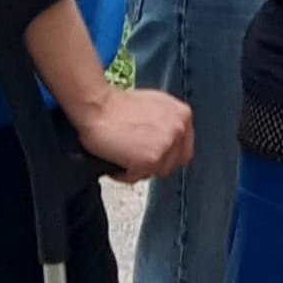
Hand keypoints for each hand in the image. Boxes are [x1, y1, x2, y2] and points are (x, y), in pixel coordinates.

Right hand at [74, 86, 193, 183]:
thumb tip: (164, 137)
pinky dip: (125, 175)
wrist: (98, 107)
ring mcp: (168, 144)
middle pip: (173, 163)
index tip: (153, 156)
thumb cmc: (117, 105)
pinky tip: (116, 162)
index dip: (167, 155)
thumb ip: (166, 121)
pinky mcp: (153, 159)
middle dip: (153, 164)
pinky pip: (140, 177)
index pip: (185, 147)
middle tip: (134, 160)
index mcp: (182, 114)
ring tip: (122, 158)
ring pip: (156, 172)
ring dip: (138, 170)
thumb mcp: (154, 105)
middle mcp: (180, 128)